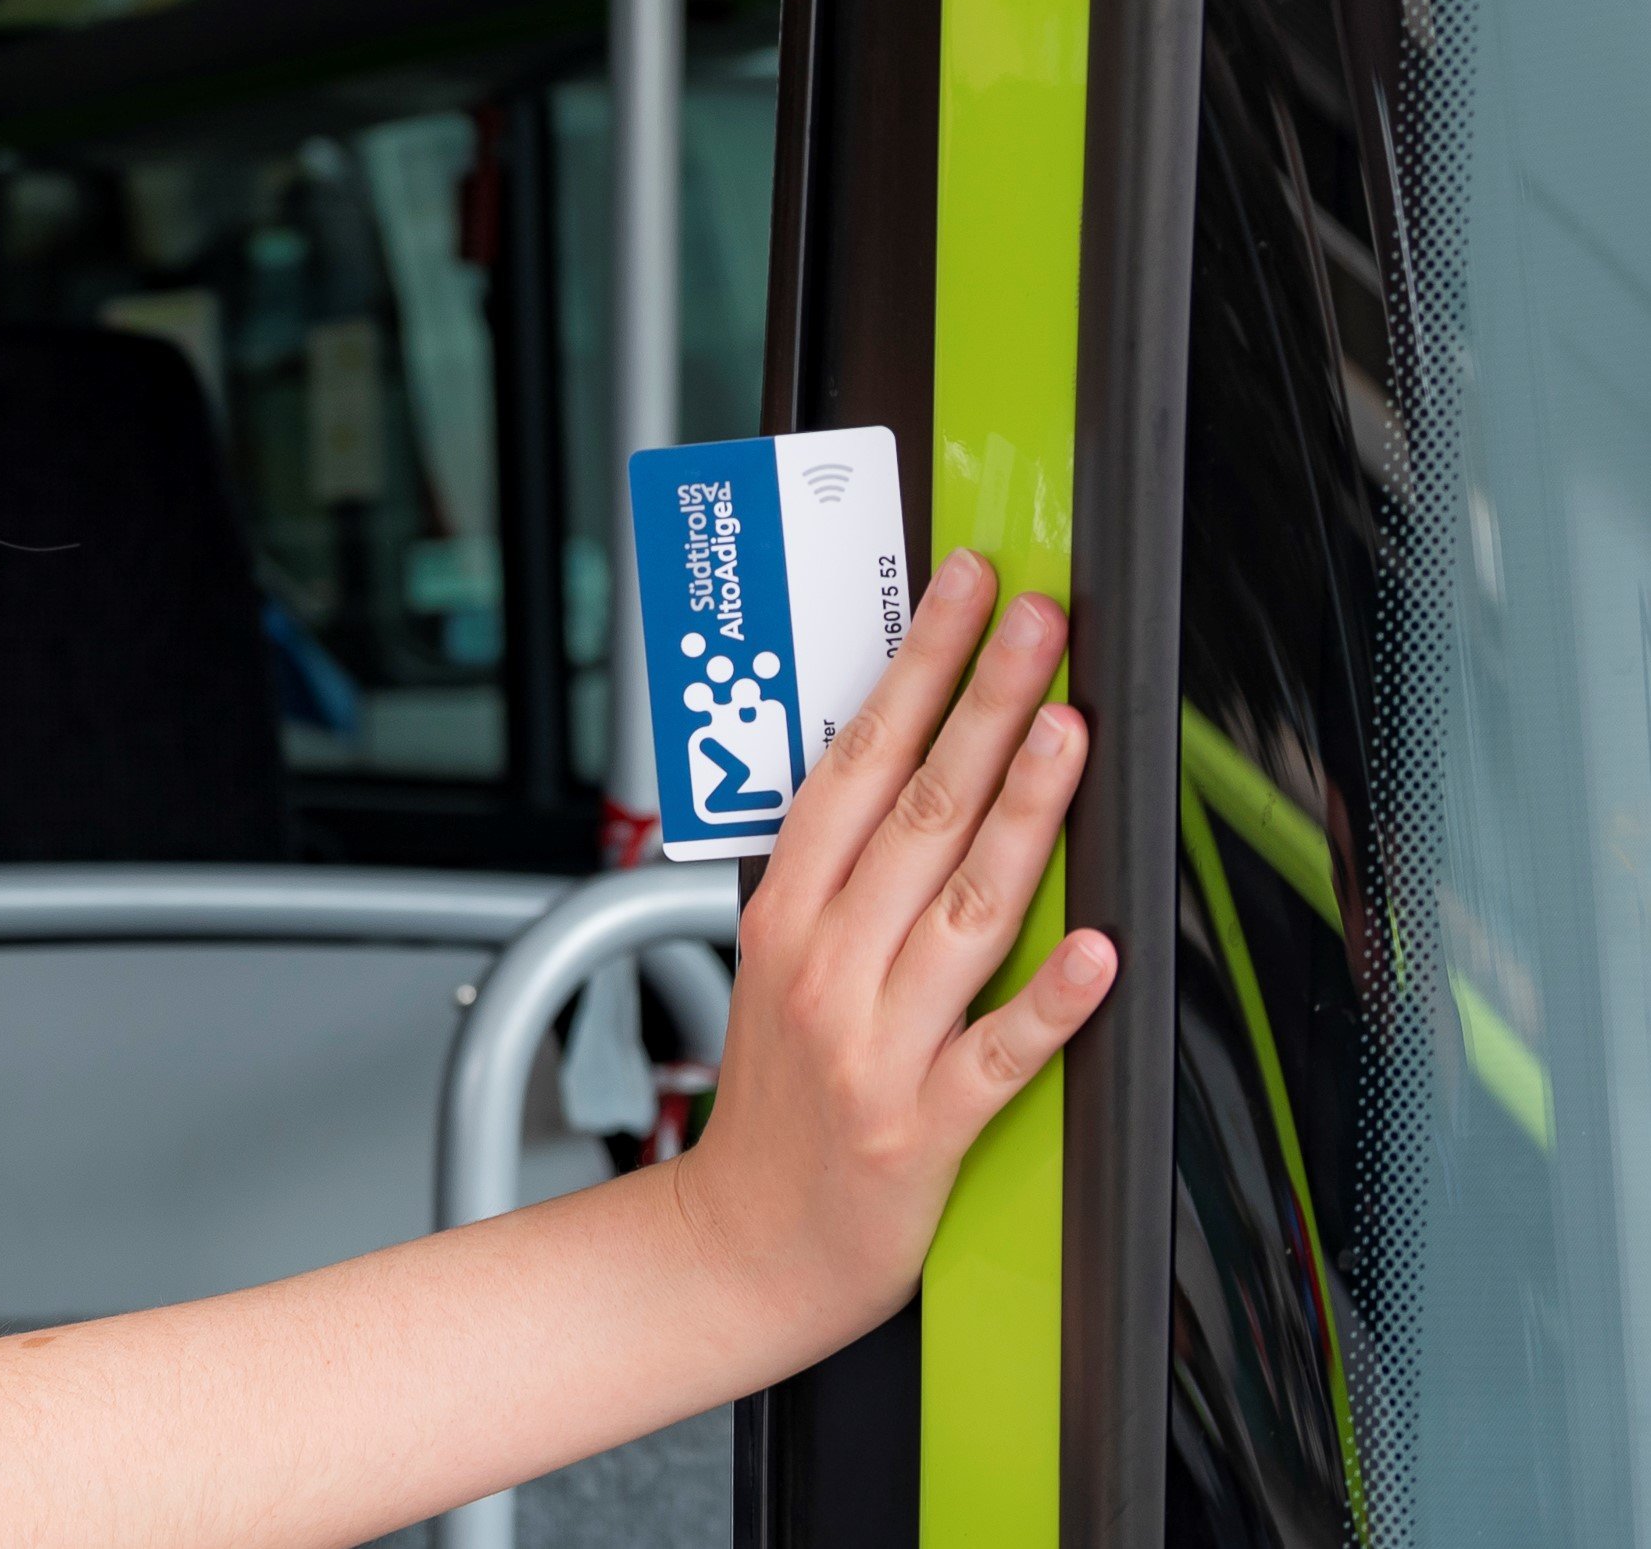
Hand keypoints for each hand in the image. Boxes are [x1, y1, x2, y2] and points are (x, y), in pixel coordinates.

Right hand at [669, 549, 1118, 1346]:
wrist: (743, 1246)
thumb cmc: (776, 1102)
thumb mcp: (775, 961)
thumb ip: (838, 871)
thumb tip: (909, 762)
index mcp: (785, 912)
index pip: (857, 761)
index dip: (916, 667)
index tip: (966, 591)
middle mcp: (825, 963)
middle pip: (919, 810)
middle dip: (984, 700)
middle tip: (1041, 621)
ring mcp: (874, 1043)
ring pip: (962, 907)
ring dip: (1023, 813)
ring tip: (1071, 730)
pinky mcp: (923, 1126)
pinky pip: (997, 1054)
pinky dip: (1046, 1003)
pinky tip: (1094, 952)